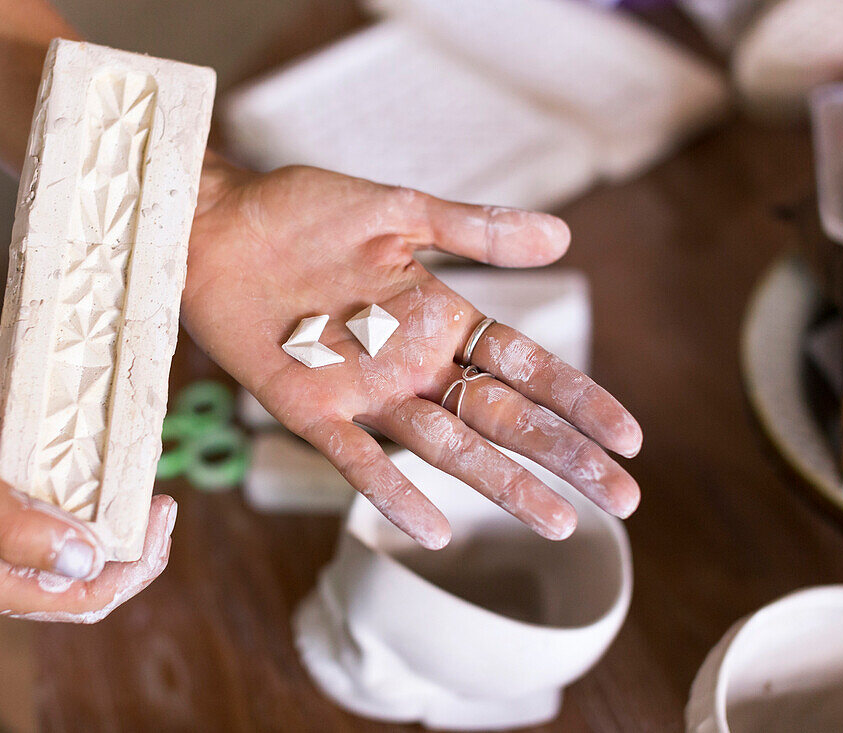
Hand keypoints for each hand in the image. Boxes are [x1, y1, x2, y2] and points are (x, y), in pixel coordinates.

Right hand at [0, 315, 174, 620]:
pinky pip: (46, 509)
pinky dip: (73, 487)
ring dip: (103, 514)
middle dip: (127, 546)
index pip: (77, 599)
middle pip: (79, 580)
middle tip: (161, 499)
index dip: (131, 566)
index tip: (162, 513)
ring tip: (132, 472)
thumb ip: (11, 525)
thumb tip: (84, 562)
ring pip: (66, 544)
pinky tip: (82, 455)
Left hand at [184, 158, 642, 548]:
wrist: (213, 226)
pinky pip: (356, 457)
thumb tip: (563, 236)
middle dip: (562, 454)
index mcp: (437, 314)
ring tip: (558, 521)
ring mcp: (361, 390)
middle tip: (622, 497)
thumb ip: (474, 230)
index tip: (630, 435)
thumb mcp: (399, 210)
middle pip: (500, 416)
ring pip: (445, 445)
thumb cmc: (301, 210)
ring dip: (501, 483)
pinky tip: (434, 530)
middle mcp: (409, 361)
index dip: (576, 398)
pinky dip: (393, 491)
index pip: (524, 364)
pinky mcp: (307, 408)